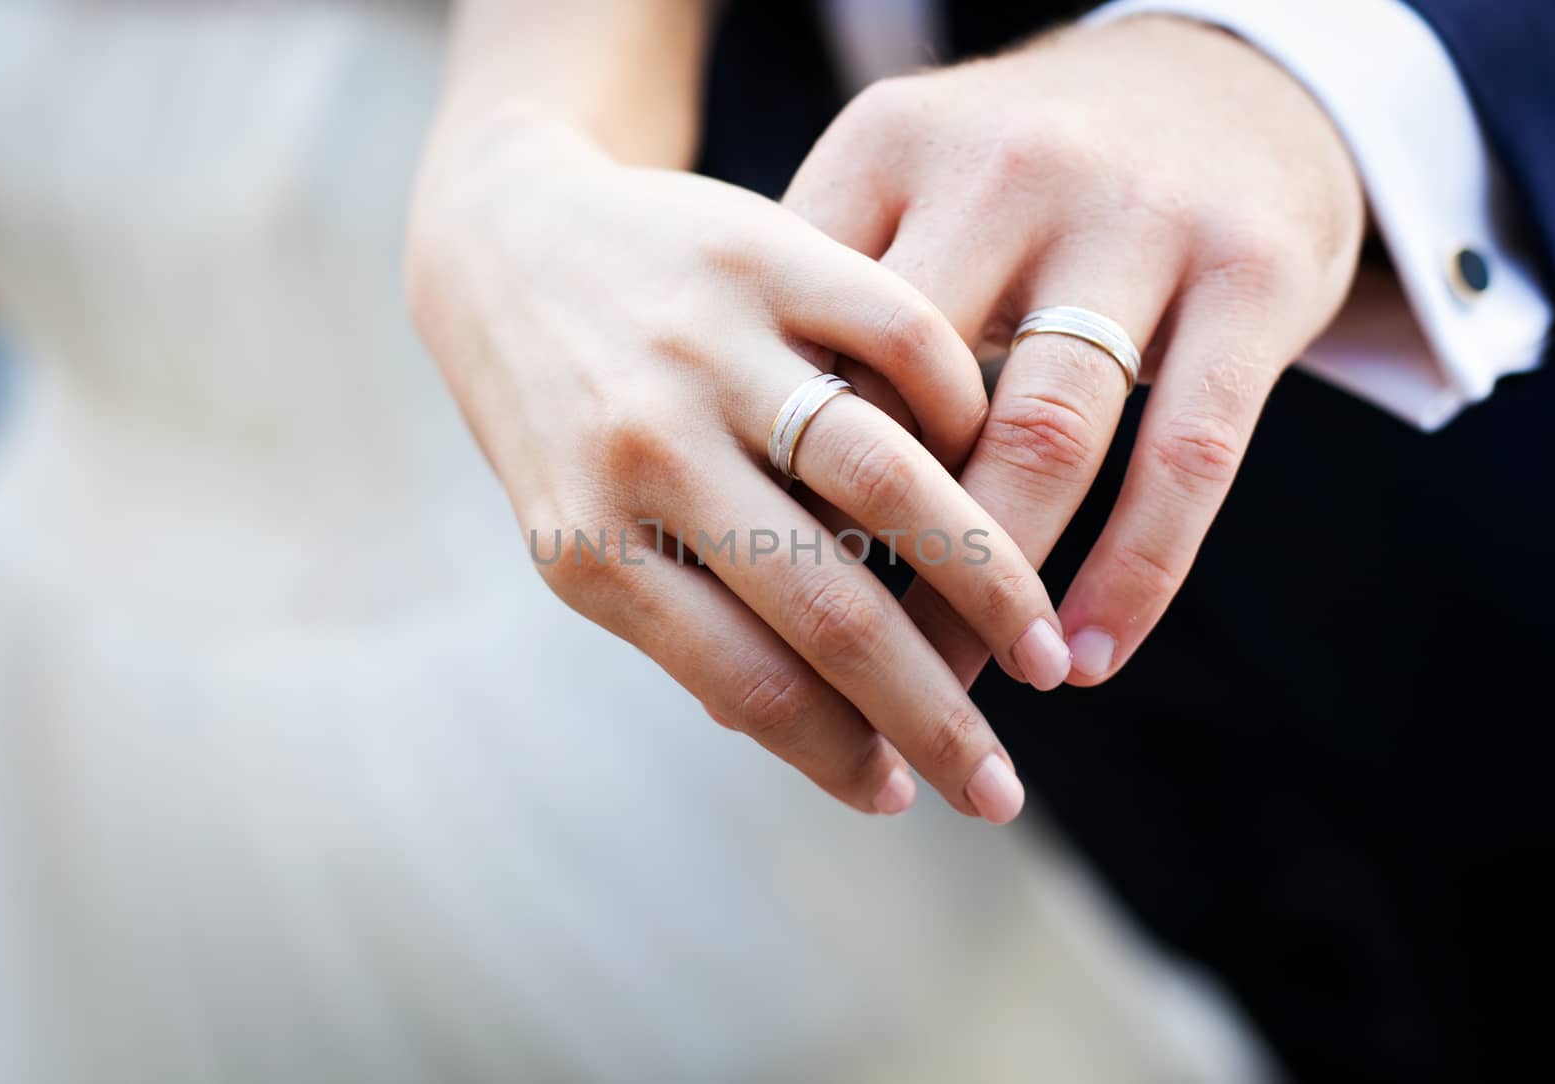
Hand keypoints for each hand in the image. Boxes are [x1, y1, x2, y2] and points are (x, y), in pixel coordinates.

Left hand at [406, 107, 1072, 820]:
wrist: (508, 240)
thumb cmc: (560, 416)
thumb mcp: (581, 529)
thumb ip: (685, 617)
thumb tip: (830, 739)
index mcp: (588, 543)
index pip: (746, 683)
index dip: (839, 756)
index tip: (905, 796)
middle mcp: (647, 447)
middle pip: (830, 610)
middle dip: (935, 715)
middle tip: (1002, 788)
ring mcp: (710, 346)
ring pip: (890, 483)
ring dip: (989, 587)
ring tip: (1046, 652)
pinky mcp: (766, 251)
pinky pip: (908, 345)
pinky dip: (969, 419)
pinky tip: (993, 476)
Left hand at [785, 15, 1364, 686]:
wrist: (1222, 78)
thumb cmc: (1020, 186)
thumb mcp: (904, 201)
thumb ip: (819, 329)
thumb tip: (711, 536)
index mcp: (888, 149)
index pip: (808, 351)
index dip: (774, 494)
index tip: (750, 610)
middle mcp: (1005, 169)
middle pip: (909, 403)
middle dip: (872, 564)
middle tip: (844, 679)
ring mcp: (1137, 214)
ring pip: (1042, 436)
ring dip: (993, 594)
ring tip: (963, 696)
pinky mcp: (1253, 269)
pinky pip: (1187, 451)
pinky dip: (1136, 571)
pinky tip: (1091, 656)